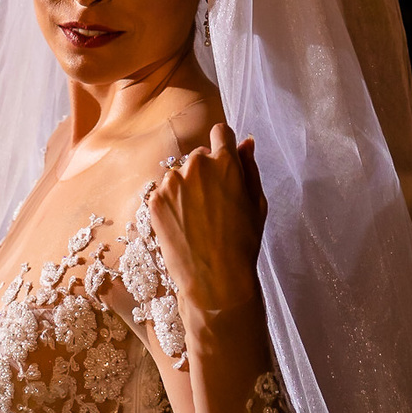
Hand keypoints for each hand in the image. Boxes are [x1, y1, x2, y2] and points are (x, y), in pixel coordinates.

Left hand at [148, 124, 267, 317]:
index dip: (224, 146)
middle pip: (200, 156)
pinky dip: (172, 205)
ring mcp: (172, 182)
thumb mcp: (257, 203)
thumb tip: (246, 142)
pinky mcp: (155, 200)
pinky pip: (165, 193)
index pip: (221, 132)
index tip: (225, 161)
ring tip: (198, 219)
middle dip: (206, 171)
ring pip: (180, 175)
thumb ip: (250, 167)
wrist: (215, 280)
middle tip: (214, 203)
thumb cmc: (243, 243)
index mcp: (224, 162)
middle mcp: (196, 165)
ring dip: (187, 188)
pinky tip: (184, 226)